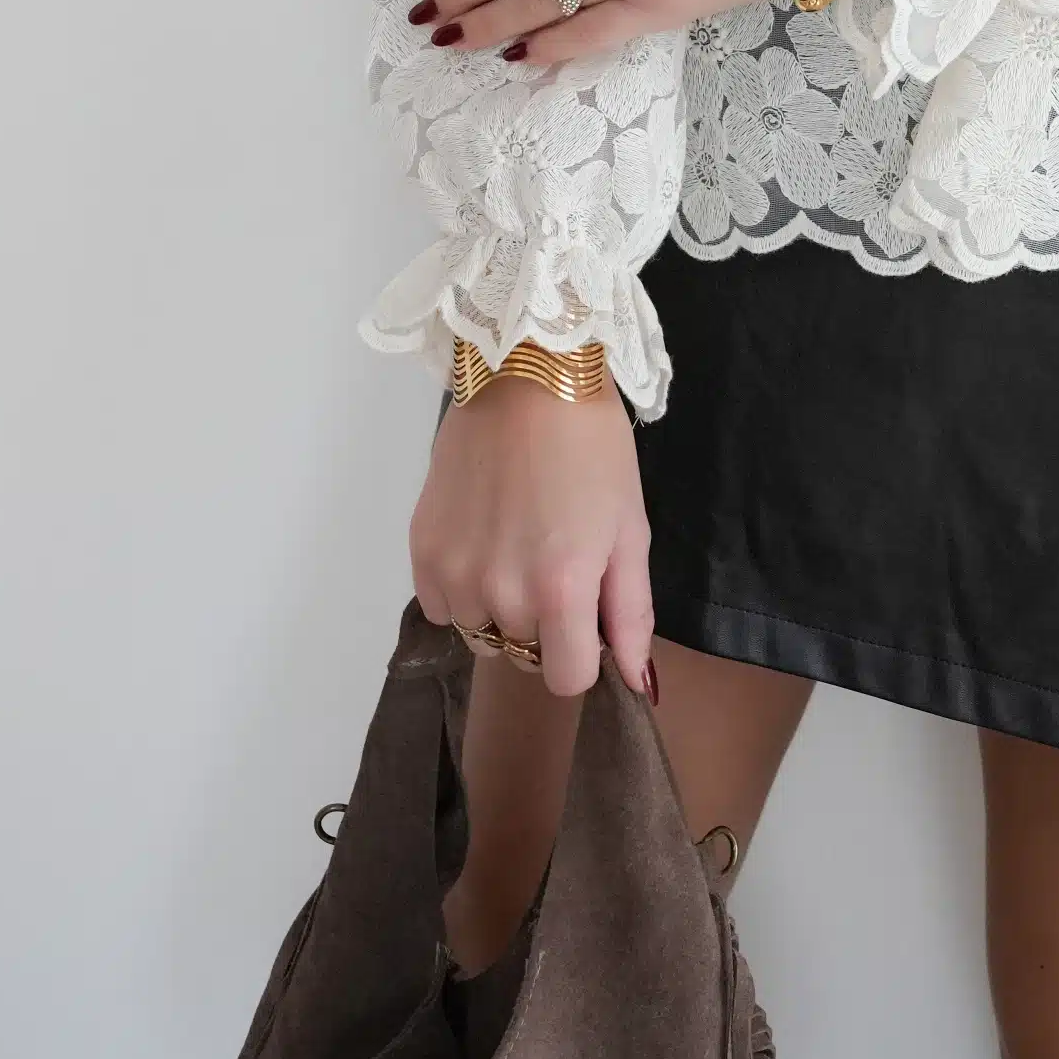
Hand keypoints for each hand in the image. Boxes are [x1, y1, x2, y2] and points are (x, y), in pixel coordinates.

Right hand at [411, 370, 653, 699]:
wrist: (525, 373)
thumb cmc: (592, 446)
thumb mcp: (629, 527)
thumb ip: (631, 613)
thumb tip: (638, 685)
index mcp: (561, 591)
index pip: (567, 680)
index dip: (584, 652)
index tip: (587, 613)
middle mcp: (500, 594)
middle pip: (525, 653)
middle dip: (545, 622)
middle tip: (553, 556)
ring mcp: (454, 574)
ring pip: (481, 632)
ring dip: (500, 607)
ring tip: (516, 542)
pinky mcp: (421, 550)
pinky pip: (441, 606)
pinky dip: (461, 587)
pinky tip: (482, 536)